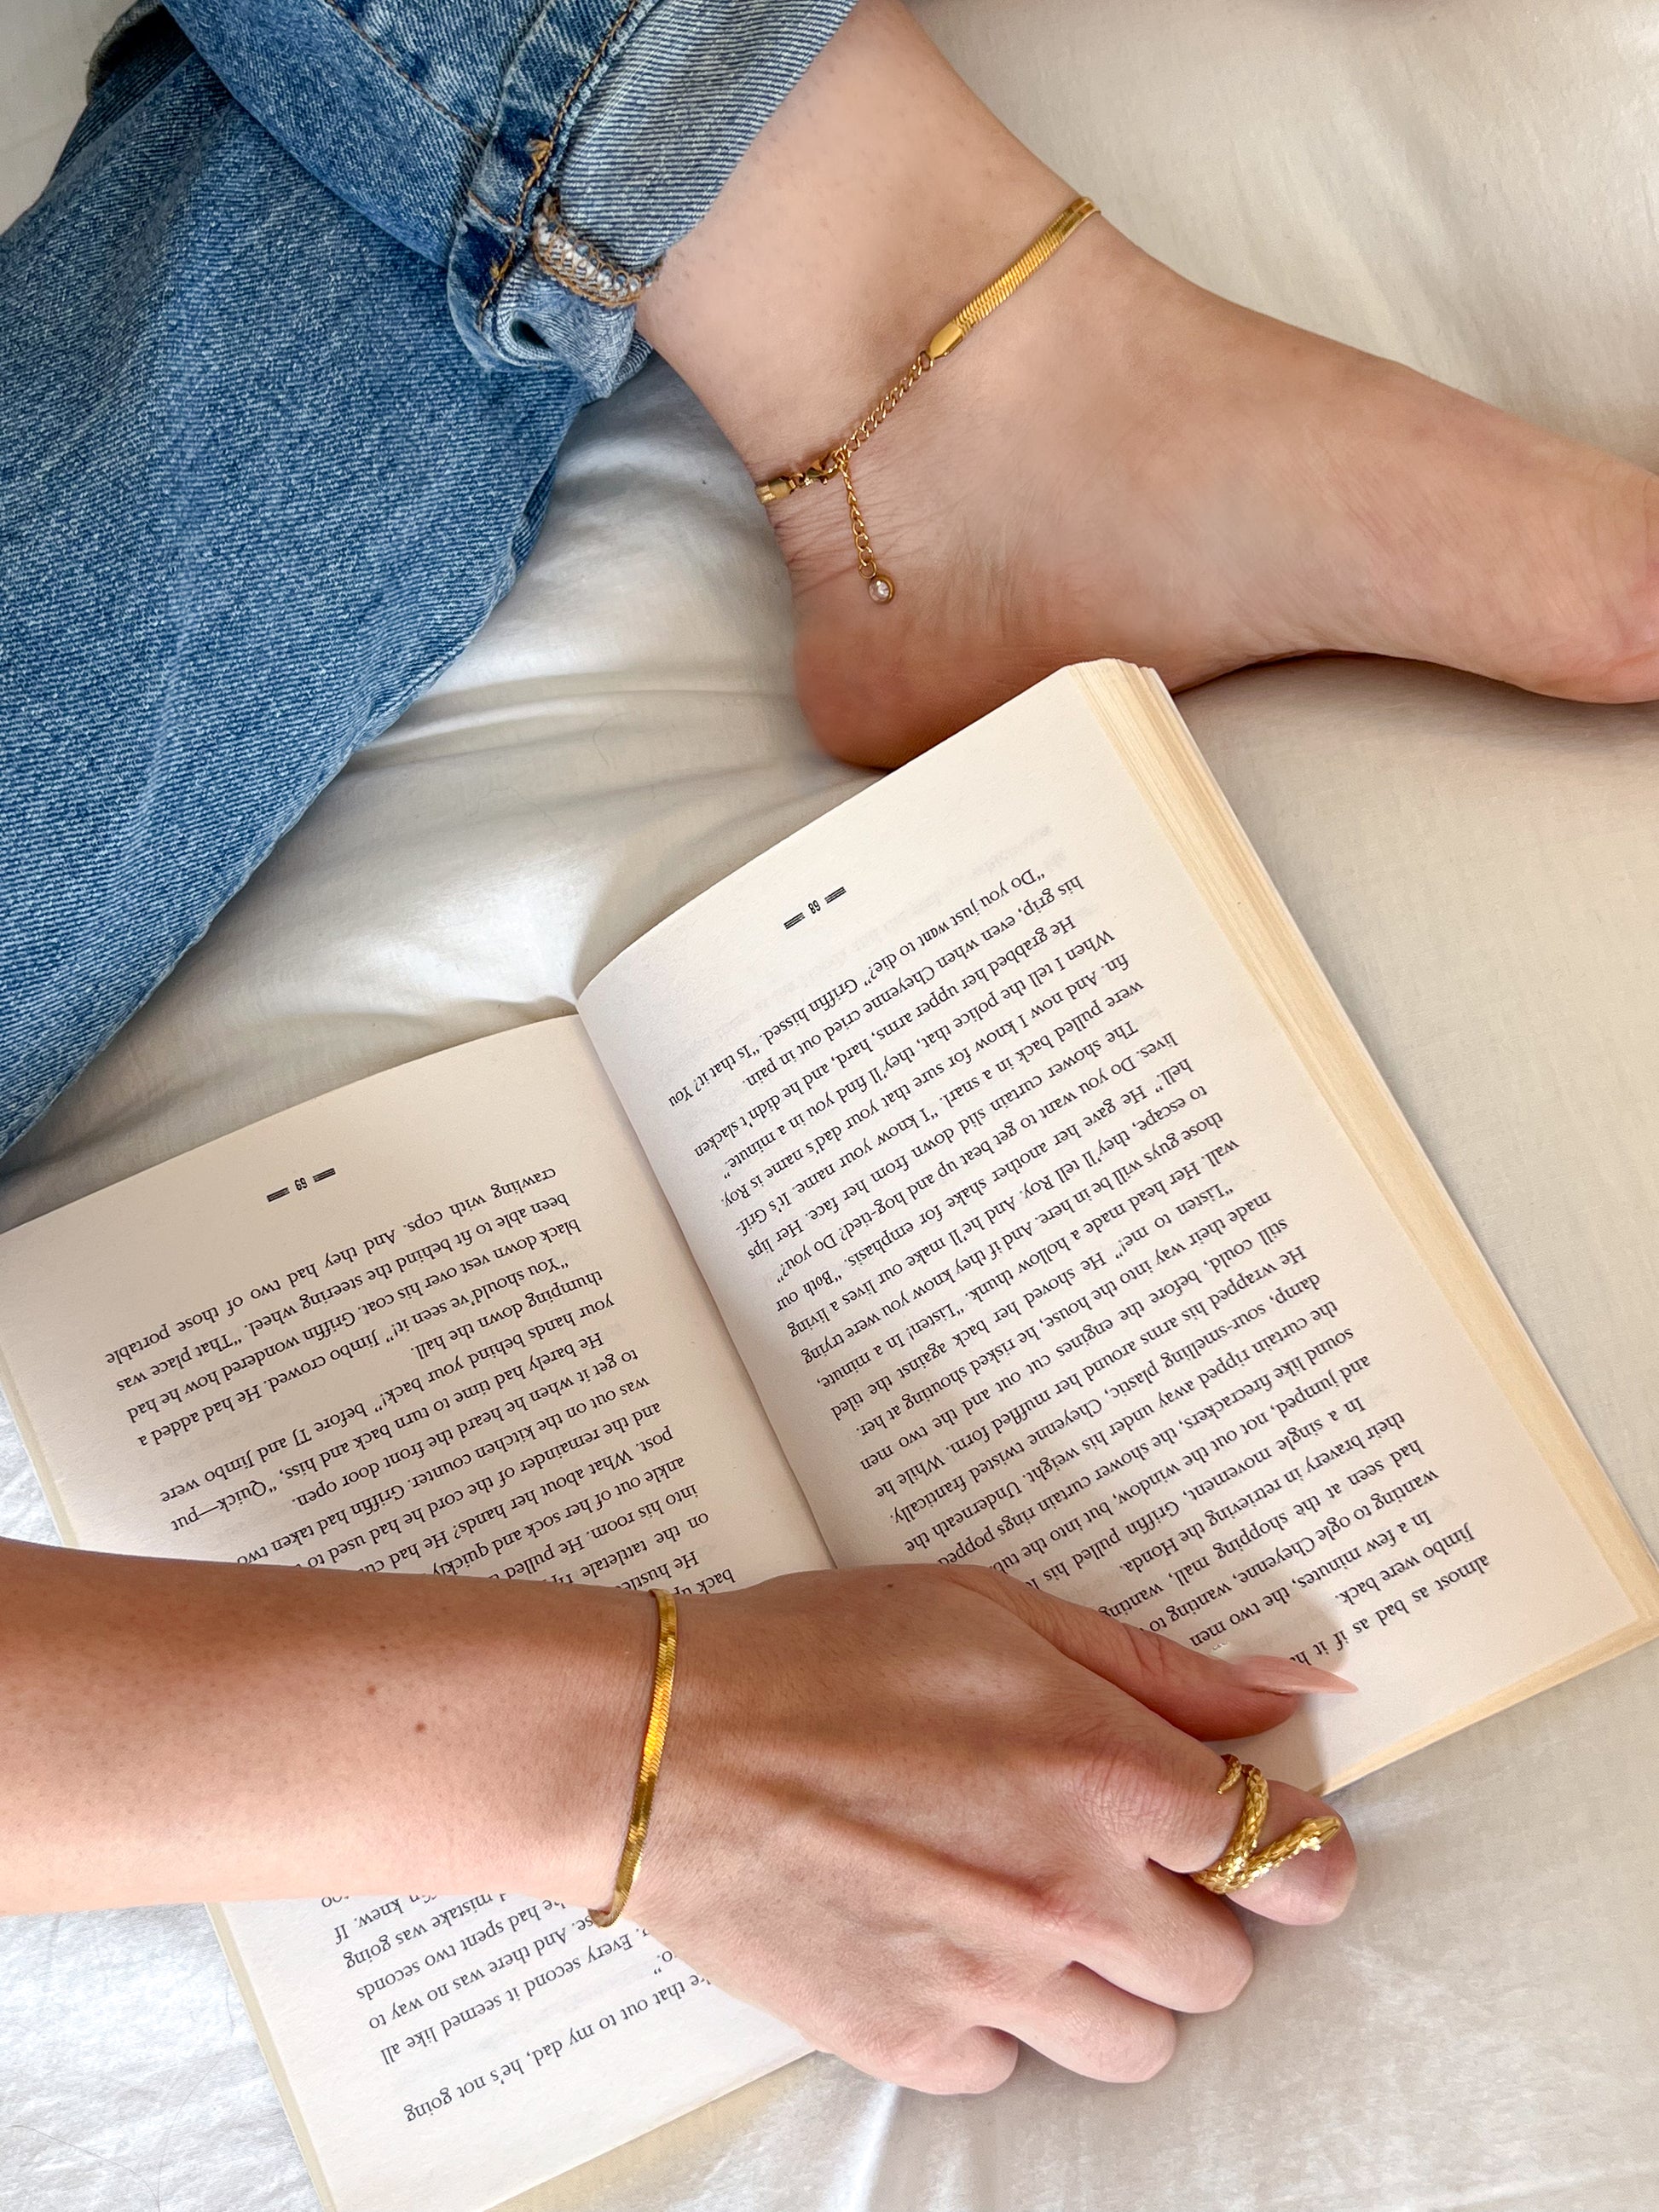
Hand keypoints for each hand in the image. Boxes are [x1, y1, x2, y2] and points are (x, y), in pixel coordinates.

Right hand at [631, 1564, 1355, 2092]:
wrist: (665, 1745)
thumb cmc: (823, 1655)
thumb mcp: (1000, 1612)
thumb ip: (1161, 1667)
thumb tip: (1295, 1688)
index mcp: (1103, 1772)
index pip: (1282, 1852)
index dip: (1301, 1847)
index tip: (1287, 1843)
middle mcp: (1066, 1891)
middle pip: (1225, 1969)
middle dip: (1201, 1917)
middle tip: (1133, 1864)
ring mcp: (990, 1981)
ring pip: (1139, 2042)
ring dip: (1114, 1982)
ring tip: (1043, 1909)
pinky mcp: (912, 2043)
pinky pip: (1014, 2067)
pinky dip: (1000, 2018)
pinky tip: (948, 1937)